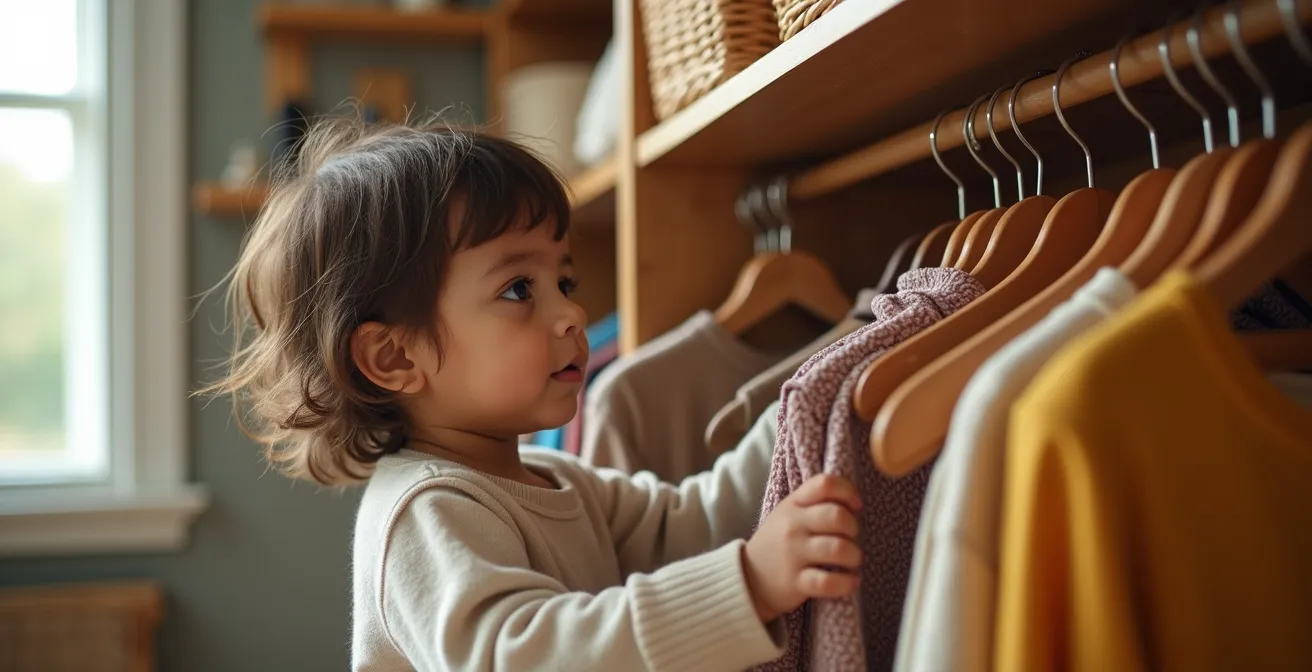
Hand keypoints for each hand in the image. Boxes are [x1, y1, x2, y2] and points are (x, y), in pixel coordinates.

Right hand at [742, 474, 862, 622]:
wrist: (749, 578)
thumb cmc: (779, 542)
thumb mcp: (789, 514)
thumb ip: (816, 503)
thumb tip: (856, 504)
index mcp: (793, 504)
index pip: (825, 484)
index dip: (848, 491)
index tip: (856, 506)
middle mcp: (792, 526)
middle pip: (837, 516)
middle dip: (854, 528)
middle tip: (851, 538)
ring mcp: (793, 554)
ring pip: (838, 549)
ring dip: (854, 556)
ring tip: (852, 561)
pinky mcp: (796, 582)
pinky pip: (829, 582)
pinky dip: (847, 583)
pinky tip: (851, 581)